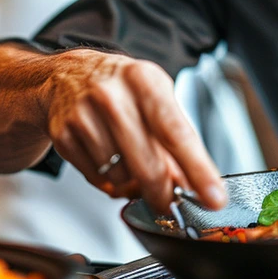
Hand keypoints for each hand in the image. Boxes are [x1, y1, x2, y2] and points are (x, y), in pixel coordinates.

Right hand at [43, 49, 226, 212]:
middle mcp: (112, 96)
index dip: (197, 169)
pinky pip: (96, 178)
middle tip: (170, 202)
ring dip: (131, 182)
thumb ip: (175, 138)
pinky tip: (109, 159)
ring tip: (130, 160)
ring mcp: (83, 116)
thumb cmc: (120, 87)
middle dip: (163, 193)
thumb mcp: (155, 97)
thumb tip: (190, 183)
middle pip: (147, 164)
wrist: (66, 75)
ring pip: (120, 177)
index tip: (213, 196)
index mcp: (143, 80)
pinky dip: (109, 179)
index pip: (176, 133)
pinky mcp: (64, 136)